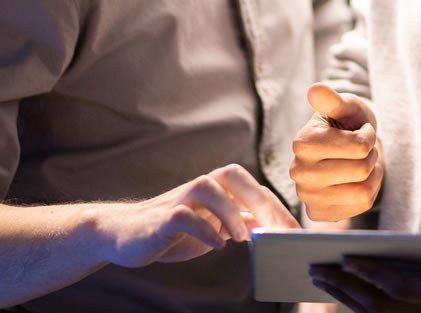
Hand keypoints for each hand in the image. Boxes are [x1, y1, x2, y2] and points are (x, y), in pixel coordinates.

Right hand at [88, 163, 298, 267]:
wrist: (127, 234)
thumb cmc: (176, 230)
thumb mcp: (215, 227)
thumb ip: (240, 222)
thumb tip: (274, 227)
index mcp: (218, 186)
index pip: (254, 190)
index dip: (276, 208)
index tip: (292, 233)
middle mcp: (202, 185)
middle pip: (235, 176)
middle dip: (259, 200)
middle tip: (275, 229)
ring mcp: (182, 197)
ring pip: (209, 188)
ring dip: (230, 212)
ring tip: (243, 237)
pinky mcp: (163, 216)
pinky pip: (185, 215)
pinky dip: (204, 228)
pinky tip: (217, 244)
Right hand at [291, 83, 383, 220]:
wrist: (345, 151)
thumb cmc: (346, 124)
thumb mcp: (345, 107)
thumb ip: (333, 100)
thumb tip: (316, 90)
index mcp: (302, 142)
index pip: (359, 146)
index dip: (368, 136)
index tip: (359, 131)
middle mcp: (299, 172)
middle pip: (361, 169)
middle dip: (370, 155)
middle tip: (361, 149)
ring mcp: (307, 196)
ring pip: (363, 190)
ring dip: (371, 174)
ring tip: (359, 163)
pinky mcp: (320, 214)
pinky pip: (361, 205)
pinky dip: (367, 190)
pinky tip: (354, 181)